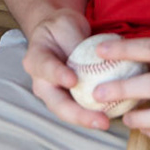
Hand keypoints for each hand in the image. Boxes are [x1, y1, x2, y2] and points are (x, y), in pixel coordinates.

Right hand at [21, 9, 110, 132]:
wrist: (59, 35)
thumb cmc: (61, 28)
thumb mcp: (66, 26)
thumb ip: (76, 44)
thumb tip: (95, 60)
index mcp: (36, 59)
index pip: (45, 67)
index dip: (58, 75)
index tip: (72, 80)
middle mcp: (42, 82)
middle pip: (56, 102)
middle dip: (77, 114)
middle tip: (100, 120)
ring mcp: (55, 94)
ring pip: (68, 112)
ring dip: (87, 119)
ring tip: (106, 123)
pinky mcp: (70, 99)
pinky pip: (81, 109)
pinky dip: (95, 113)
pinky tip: (113, 116)